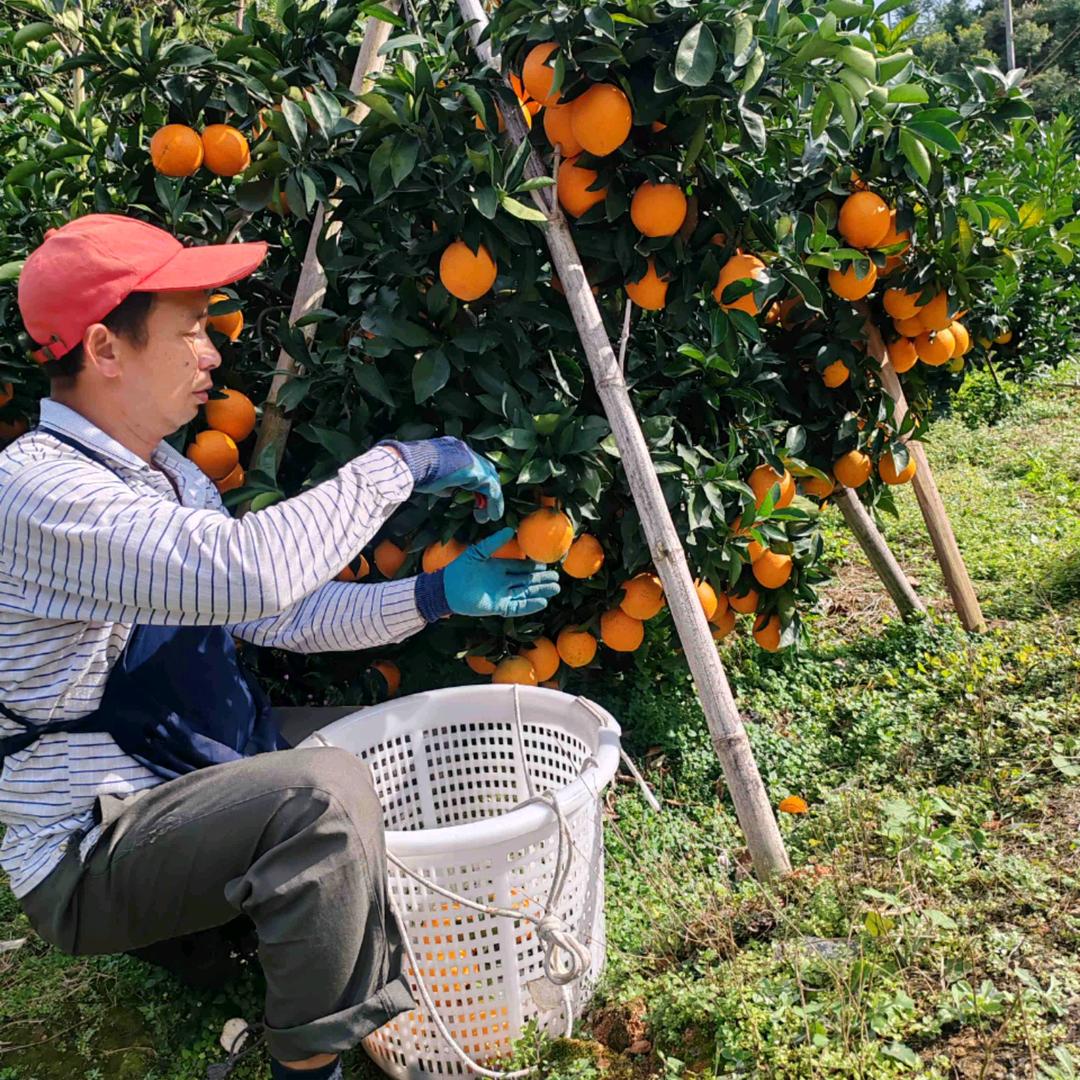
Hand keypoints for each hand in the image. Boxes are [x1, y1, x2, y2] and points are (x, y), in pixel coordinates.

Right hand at [382, 436, 503, 522]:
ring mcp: (470, 458)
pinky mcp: (475, 471)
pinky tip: (492, 516)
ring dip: (492, 500)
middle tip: (484, 507)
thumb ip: (444, 483)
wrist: (408, 464)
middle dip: (487, 490)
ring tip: (488, 517)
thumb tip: (451, 492)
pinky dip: (494, 503)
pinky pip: (492, 489)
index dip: (475, 482)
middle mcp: (463, 450)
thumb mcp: (431, 477)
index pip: (470, 465)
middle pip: (485, 470)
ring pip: (491, 480)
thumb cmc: (411, 470)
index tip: (474, 497)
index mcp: (451, 448)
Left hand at [442, 528, 560, 617]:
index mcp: (499, 568)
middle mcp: (503, 582)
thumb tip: (511, 530)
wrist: (446, 588)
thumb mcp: (478, 551)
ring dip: (540, 592)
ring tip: (555, 589)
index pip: (521, 567)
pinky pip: (517, 607)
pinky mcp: (498, 607)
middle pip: (527, 581)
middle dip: (542, 580)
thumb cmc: (460, 568)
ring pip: (525, 593)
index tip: (546, 564)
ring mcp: (502, 595)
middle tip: (557, 578)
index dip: (533, 566)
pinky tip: (542, 602)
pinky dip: (529, 605)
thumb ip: (494, 542)